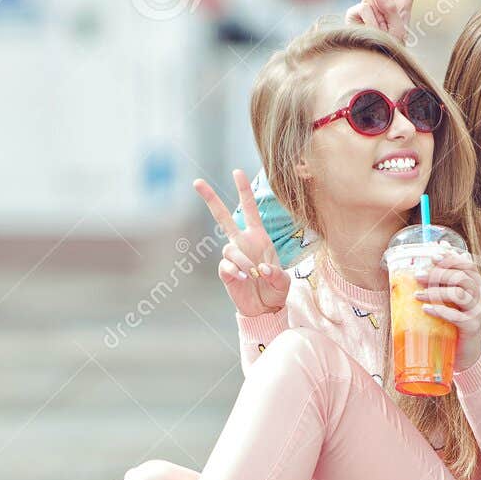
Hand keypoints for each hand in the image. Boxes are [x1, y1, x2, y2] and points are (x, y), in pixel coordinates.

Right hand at [195, 169, 291, 318]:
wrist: (265, 309)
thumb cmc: (276, 290)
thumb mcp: (284, 281)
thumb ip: (277, 274)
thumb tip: (262, 270)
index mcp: (259, 237)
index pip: (250, 210)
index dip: (244, 191)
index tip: (236, 171)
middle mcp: (242, 243)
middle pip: (222, 217)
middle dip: (210, 199)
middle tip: (196, 182)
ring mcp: (233, 257)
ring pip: (229, 248)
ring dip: (242, 260)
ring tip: (254, 274)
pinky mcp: (226, 272)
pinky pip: (225, 266)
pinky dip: (235, 271)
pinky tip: (244, 279)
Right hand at [343, 0, 433, 42]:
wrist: (376, 63)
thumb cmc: (393, 49)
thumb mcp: (399, 31)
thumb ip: (388, 9)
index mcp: (403, 0)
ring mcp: (369, 2)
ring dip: (379, 18)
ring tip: (381, 33)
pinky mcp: (354, 11)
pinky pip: (363, 9)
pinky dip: (369, 22)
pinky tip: (368, 32)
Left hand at [414, 246, 480, 372]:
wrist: (466, 353)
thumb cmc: (455, 322)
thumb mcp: (451, 298)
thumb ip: (446, 277)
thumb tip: (436, 247)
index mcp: (476, 285)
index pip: (468, 265)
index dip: (451, 257)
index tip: (433, 254)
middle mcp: (480, 295)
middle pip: (463, 277)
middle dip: (439, 273)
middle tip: (418, 276)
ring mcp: (478, 311)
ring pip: (460, 294)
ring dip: (436, 292)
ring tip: (417, 295)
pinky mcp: (472, 327)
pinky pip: (457, 316)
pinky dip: (440, 311)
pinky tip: (426, 310)